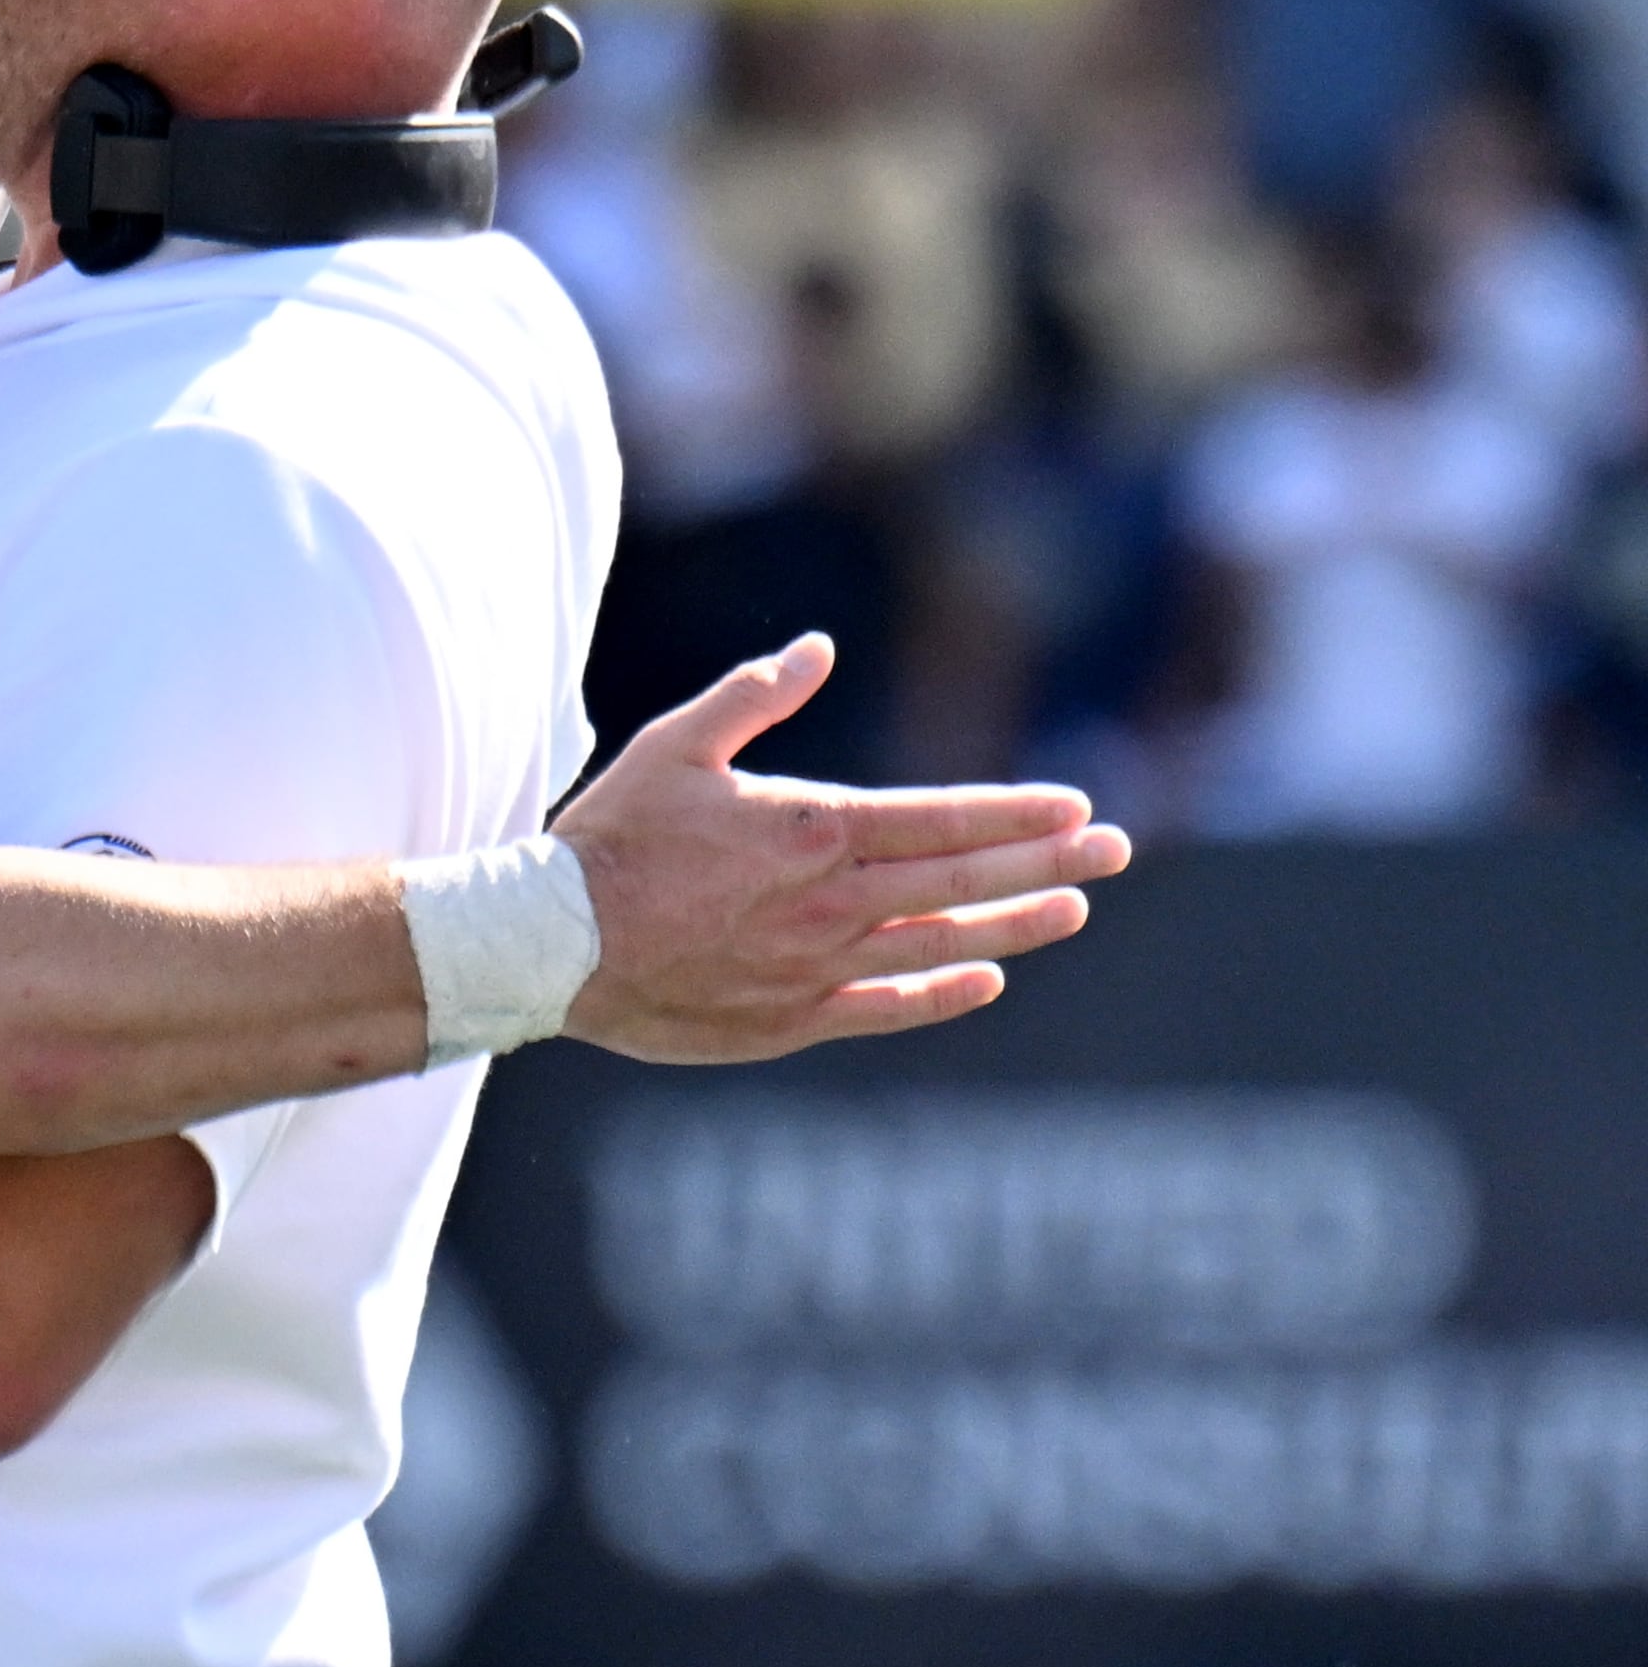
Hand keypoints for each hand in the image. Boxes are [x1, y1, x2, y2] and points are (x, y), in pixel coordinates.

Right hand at [553, 635, 1131, 1063]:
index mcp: (812, 828)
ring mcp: (816, 966)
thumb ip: (756, 695)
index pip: (941, 818)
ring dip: (1013, 924)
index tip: (1077, 805)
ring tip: (1073, 910)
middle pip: (961, 879)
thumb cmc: (611, 835)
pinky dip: (943, 991)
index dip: (1015, 811)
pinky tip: (985, 978)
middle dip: (1046, 861)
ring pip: (940, 943)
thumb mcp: (678, 744)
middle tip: (1116, 850)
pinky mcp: (790, 1018)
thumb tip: (819, 648)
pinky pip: (887, 1005)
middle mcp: (830, 901)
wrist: (551, 943)